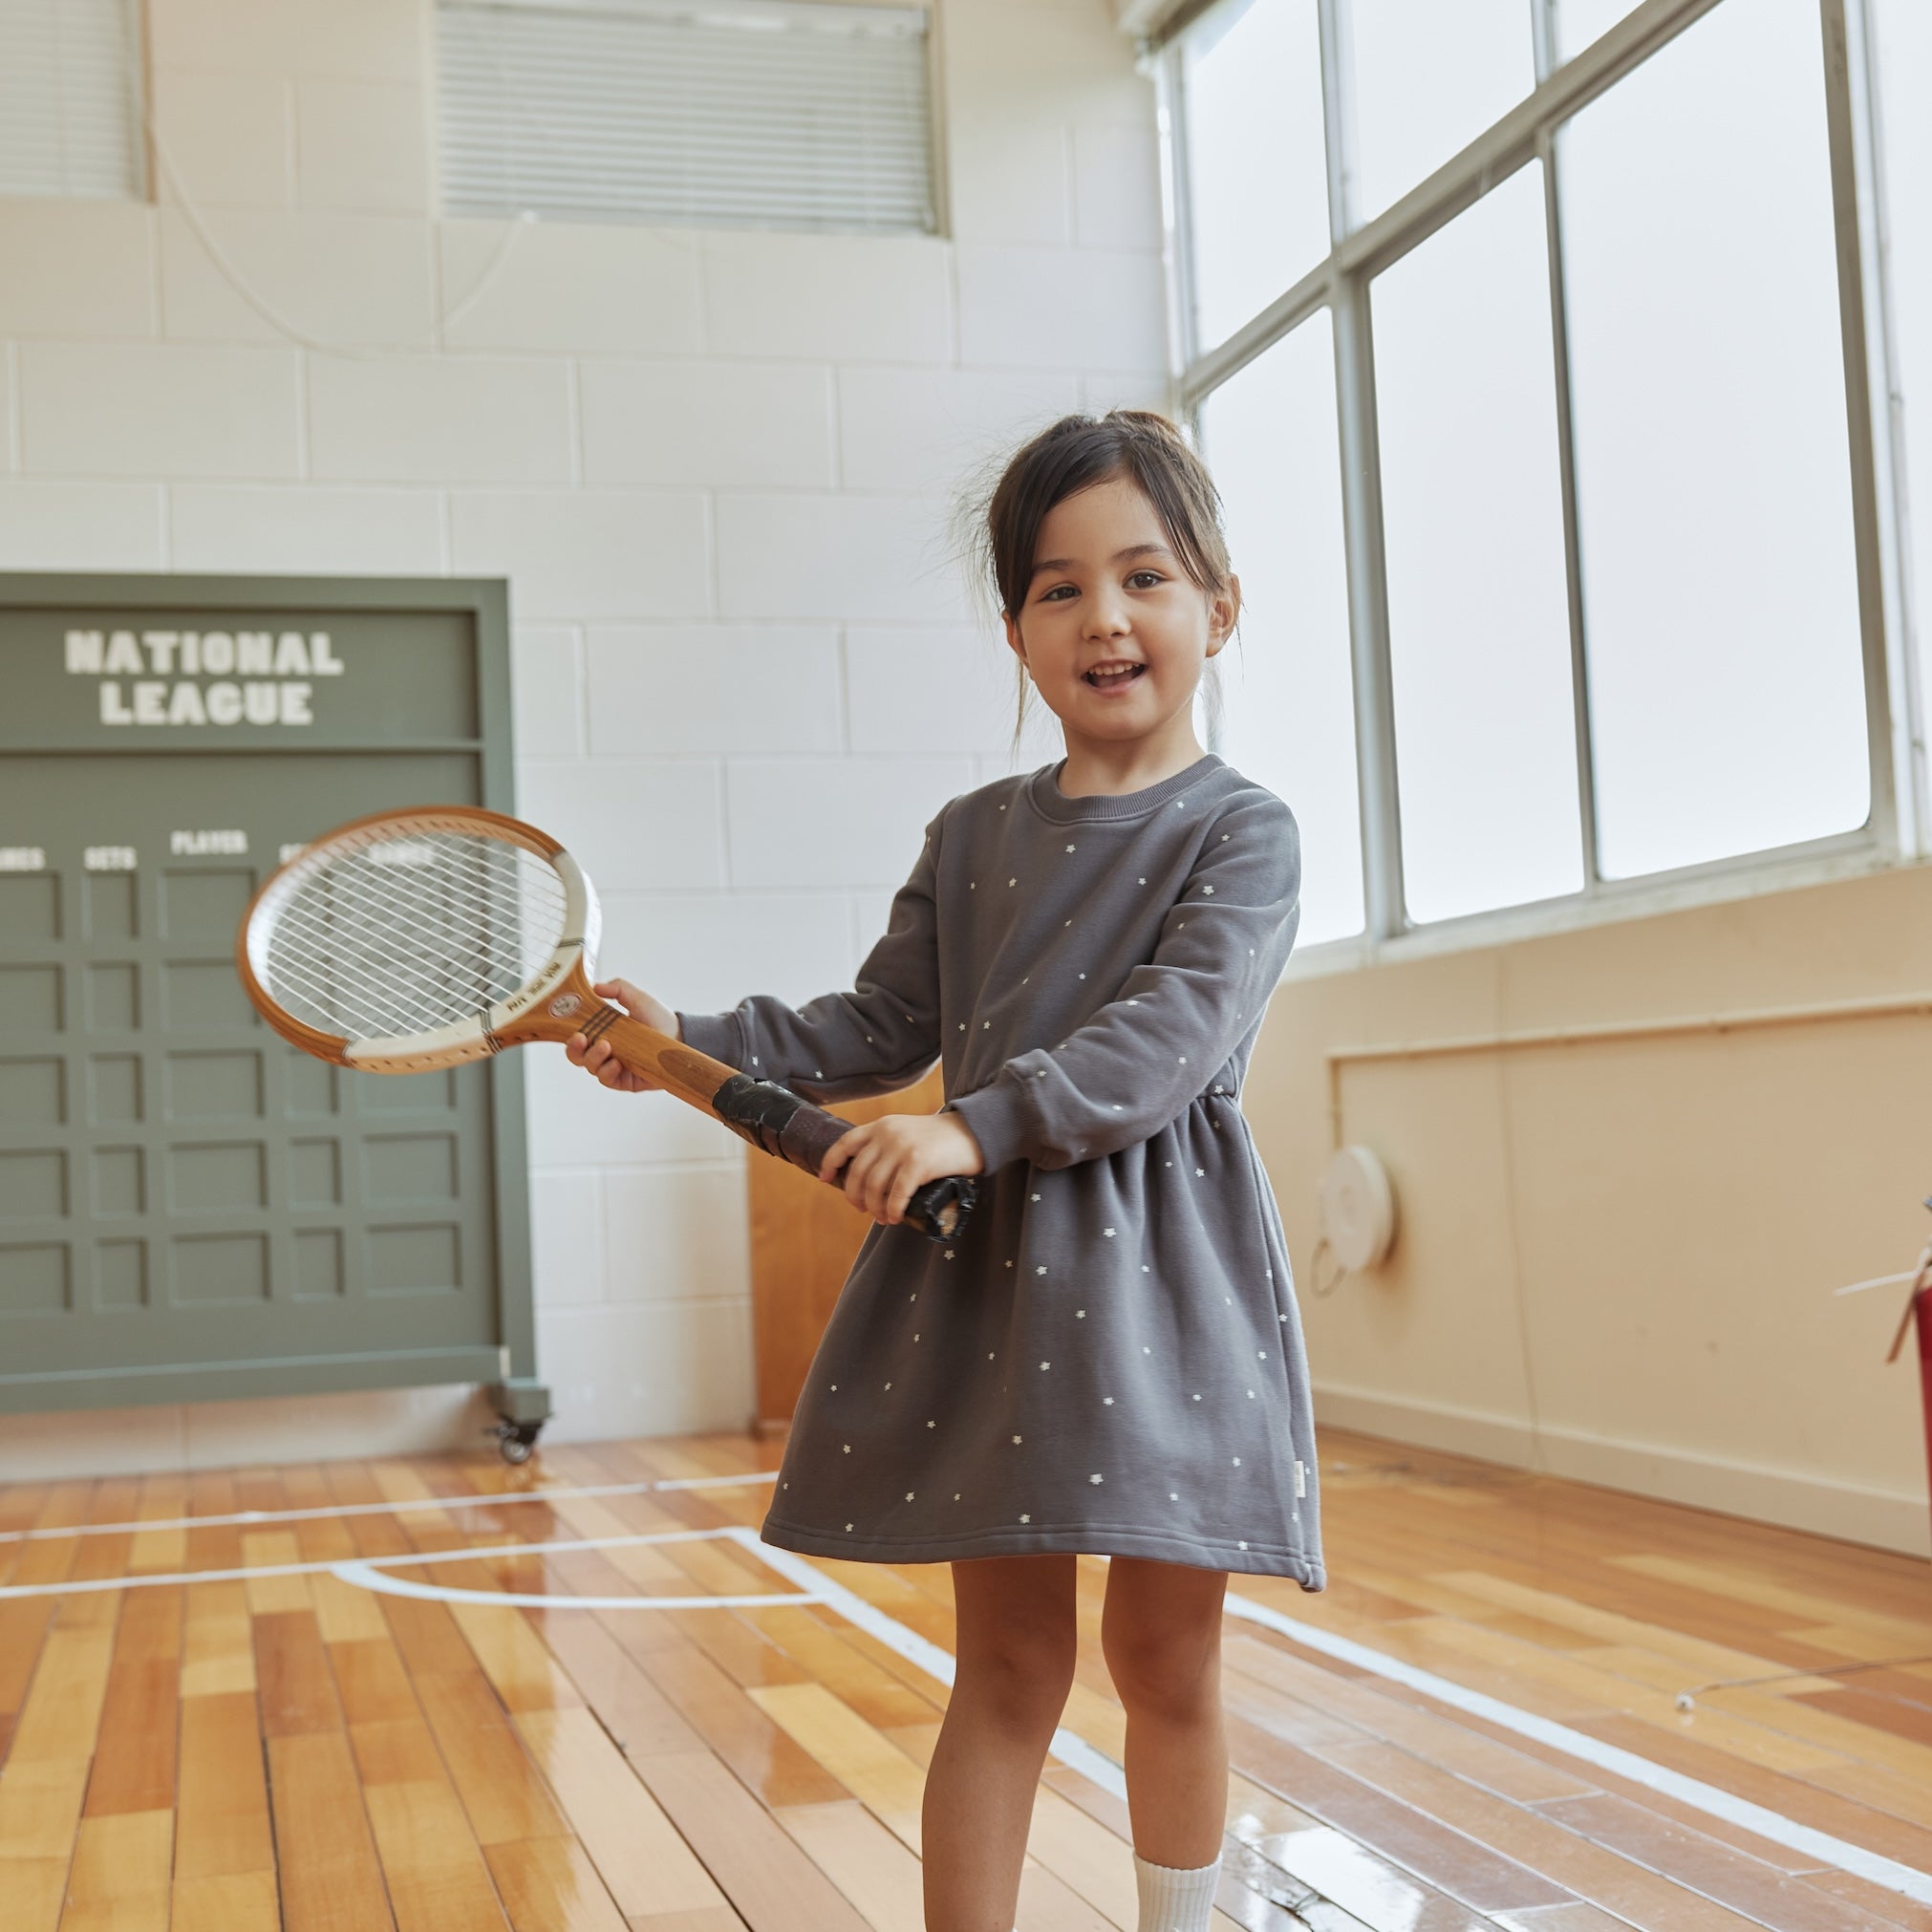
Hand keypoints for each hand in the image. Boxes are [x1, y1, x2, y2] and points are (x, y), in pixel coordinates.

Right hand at [565, 978, 678, 1092]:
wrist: (681, 1036)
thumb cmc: (659, 1018)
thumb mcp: (637, 998)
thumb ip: (617, 988)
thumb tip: (595, 986)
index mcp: (602, 1032)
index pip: (576, 1038)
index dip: (569, 1036)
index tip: (572, 1029)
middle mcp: (605, 1052)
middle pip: (577, 1056)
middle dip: (574, 1049)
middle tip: (581, 1039)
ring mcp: (614, 1067)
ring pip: (591, 1068)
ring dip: (593, 1057)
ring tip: (606, 1046)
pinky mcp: (625, 1081)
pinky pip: (608, 1080)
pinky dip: (607, 1072)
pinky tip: (616, 1063)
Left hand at [818, 1111, 984, 1226]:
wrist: (973, 1132)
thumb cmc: (941, 1139)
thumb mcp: (907, 1132)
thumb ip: (887, 1146)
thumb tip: (870, 1180)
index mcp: (881, 1126)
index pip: (845, 1143)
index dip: (830, 1162)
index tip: (824, 1178)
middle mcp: (887, 1134)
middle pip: (858, 1173)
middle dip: (856, 1196)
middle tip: (864, 1210)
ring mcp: (902, 1148)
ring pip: (874, 1187)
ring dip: (875, 1208)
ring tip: (883, 1218)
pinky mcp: (918, 1163)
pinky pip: (896, 1194)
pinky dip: (892, 1210)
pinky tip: (894, 1217)